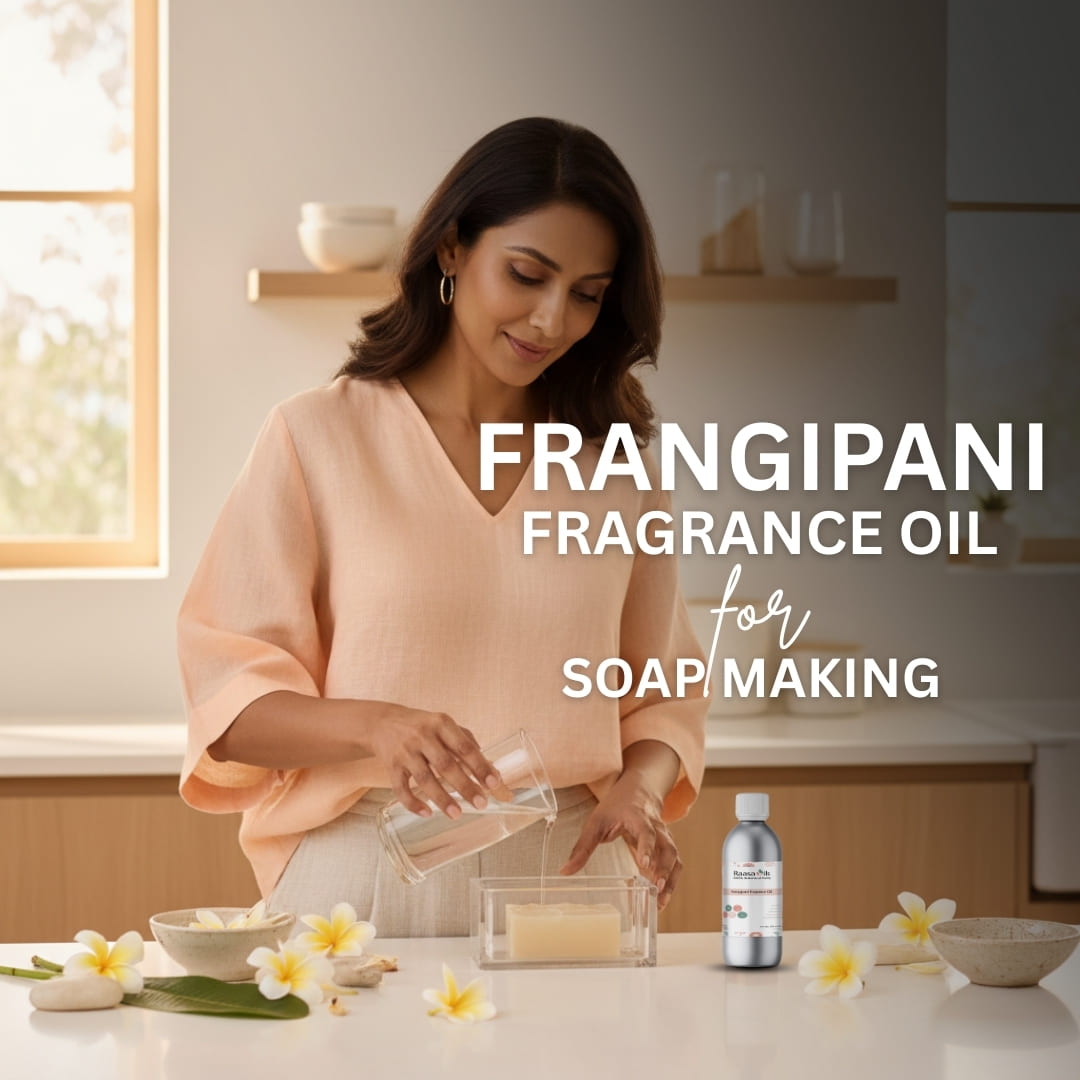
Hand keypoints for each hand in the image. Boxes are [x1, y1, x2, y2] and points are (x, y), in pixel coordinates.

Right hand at [365, 705, 501, 819]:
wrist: (382, 722)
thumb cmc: (422, 726)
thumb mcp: (443, 725)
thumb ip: (466, 742)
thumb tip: (489, 768)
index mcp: (441, 724)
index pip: (464, 747)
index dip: (480, 766)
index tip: (493, 783)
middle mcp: (422, 736)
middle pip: (445, 765)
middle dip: (465, 786)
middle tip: (481, 803)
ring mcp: (405, 752)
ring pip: (424, 779)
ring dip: (442, 798)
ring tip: (457, 814)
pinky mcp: (391, 766)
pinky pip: (401, 788)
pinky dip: (412, 803)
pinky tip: (426, 813)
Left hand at [559, 772, 682, 911]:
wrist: (639, 790)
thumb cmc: (617, 805)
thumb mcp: (596, 822)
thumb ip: (582, 847)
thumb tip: (564, 872)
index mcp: (639, 817)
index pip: (647, 831)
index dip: (647, 847)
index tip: (644, 864)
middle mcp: (656, 827)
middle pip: (667, 848)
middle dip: (665, 869)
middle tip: (657, 889)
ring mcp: (664, 837)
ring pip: (674, 858)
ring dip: (670, 880)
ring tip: (660, 903)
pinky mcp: (666, 846)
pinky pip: (674, 864)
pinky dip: (671, 881)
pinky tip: (660, 899)